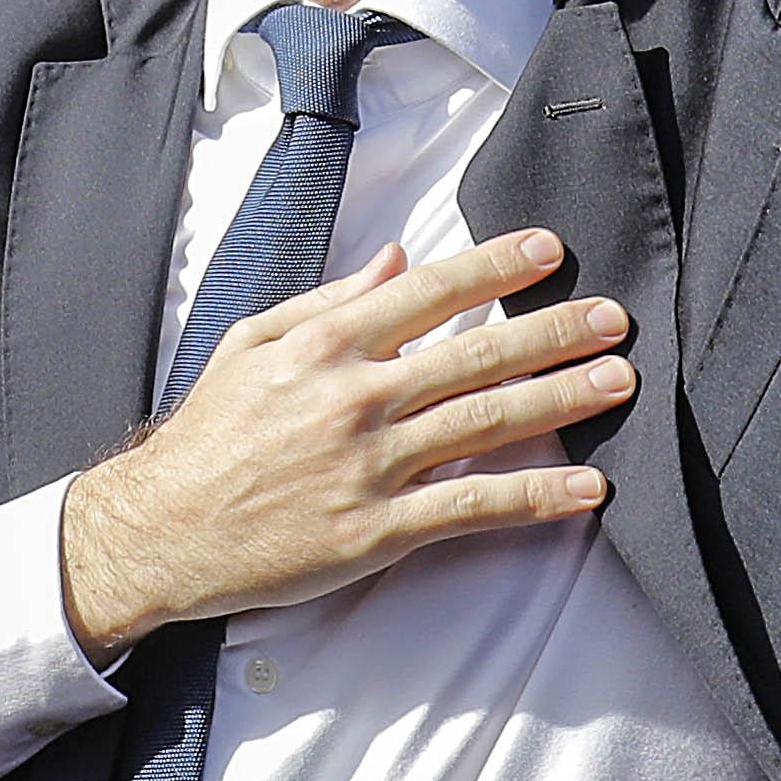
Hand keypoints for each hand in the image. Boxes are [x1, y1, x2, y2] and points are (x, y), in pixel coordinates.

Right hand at [52, 231, 626, 656]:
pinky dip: (535, 495)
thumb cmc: (209, 434)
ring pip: (485, 424)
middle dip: (554, 331)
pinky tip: (586, 487)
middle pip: (476, 355)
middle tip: (615, 318)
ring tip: (617, 382)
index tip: (549, 250)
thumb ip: (331, 300)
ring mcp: (370, 465)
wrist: (163, 528)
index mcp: (325, 344)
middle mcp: (355, 397)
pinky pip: (472, 507)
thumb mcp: (254, 343)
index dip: (494, 267)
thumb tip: (397, 260)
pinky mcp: (378, 530)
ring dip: (562, 400)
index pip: (429, 292)